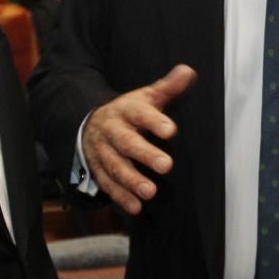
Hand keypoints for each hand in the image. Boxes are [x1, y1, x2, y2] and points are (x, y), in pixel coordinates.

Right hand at [80, 64, 195, 214]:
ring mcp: (102, 152)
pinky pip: (108, 184)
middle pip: (126, 142)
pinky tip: (136, 207)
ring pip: (115, 166)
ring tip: (150, 192)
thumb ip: (167, 87)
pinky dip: (121, 197)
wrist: (89, 124)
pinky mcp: (98, 170)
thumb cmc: (128, 112)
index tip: (171, 130)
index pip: (140, 113)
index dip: (155, 121)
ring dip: (132, 180)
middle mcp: (111, 131)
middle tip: (166, 165)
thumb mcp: (145, 97)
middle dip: (145, 154)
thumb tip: (188, 71)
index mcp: (125, 110)